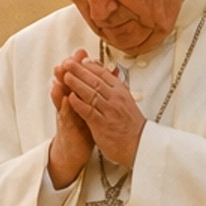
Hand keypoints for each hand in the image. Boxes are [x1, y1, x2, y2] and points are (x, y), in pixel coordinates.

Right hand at [48, 51, 94, 188]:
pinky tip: (65, 99)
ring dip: (61, 85)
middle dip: (68, 71)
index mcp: (77, 99)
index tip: (81, 53)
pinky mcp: (66, 129)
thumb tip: (103, 78)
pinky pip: (65, 116)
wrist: (74, 152)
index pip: (77, 79)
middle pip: (66, 85)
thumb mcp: (90, 110)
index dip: (79, 66)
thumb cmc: (83, 130)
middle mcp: (69, 105)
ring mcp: (66, 116)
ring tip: (59, 74)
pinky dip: (65, 107)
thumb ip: (93, 94)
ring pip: (62, 98)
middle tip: (68, 59)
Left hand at [60, 53, 145, 172]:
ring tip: (65, 76)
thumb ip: (115, 89)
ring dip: (76, 83)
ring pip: (91, 93)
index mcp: (121, 92)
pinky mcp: (102, 125)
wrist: (139, 146)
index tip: (79, 60)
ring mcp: (109, 111)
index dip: (89, 66)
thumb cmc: (131, 126)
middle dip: (79, 70)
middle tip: (67, 63)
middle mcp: (116, 99)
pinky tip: (70, 97)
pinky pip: (89, 111)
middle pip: (95, 80)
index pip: (104, 74)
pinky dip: (79, 103)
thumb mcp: (126, 102)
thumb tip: (108, 73)